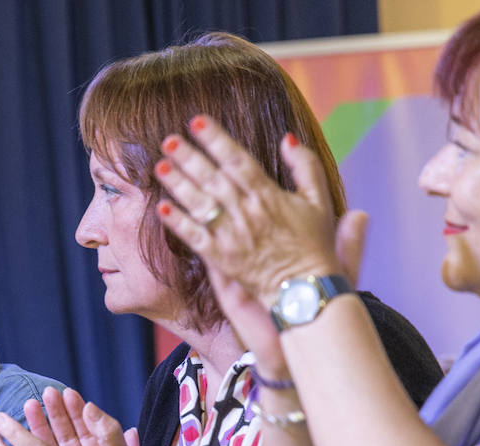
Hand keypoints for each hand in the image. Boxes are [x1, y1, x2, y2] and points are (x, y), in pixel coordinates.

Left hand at [153, 115, 349, 308]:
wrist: (305, 290)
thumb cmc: (313, 245)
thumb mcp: (319, 201)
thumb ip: (305, 167)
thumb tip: (288, 138)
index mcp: (269, 196)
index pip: (238, 161)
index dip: (217, 140)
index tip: (197, 122)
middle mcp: (248, 213)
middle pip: (213, 179)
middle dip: (190, 158)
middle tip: (168, 139)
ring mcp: (232, 237)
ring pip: (201, 205)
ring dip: (178, 185)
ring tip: (159, 166)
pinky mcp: (221, 259)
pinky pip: (196, 239)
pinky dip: (178, 224)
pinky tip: (160, 208)